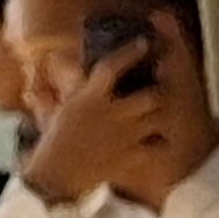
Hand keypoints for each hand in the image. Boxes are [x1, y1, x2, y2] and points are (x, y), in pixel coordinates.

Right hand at [16, 22, 175, 207]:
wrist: (55, 174)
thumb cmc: (57, 138)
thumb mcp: (62, 106)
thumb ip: (74, 86)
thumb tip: (68, 62)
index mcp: (90, 98)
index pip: (112, 67)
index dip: (130, 52)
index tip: (144, 42)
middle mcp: (110, 115)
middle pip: (151, 96)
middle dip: (159, 91)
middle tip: (159, 89)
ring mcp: (123, 138)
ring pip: (159, 120)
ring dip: (162, 116)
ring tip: (160, 114)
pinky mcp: (129, 158)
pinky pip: (158, 148)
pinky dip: (162, 144)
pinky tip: (159, 141)